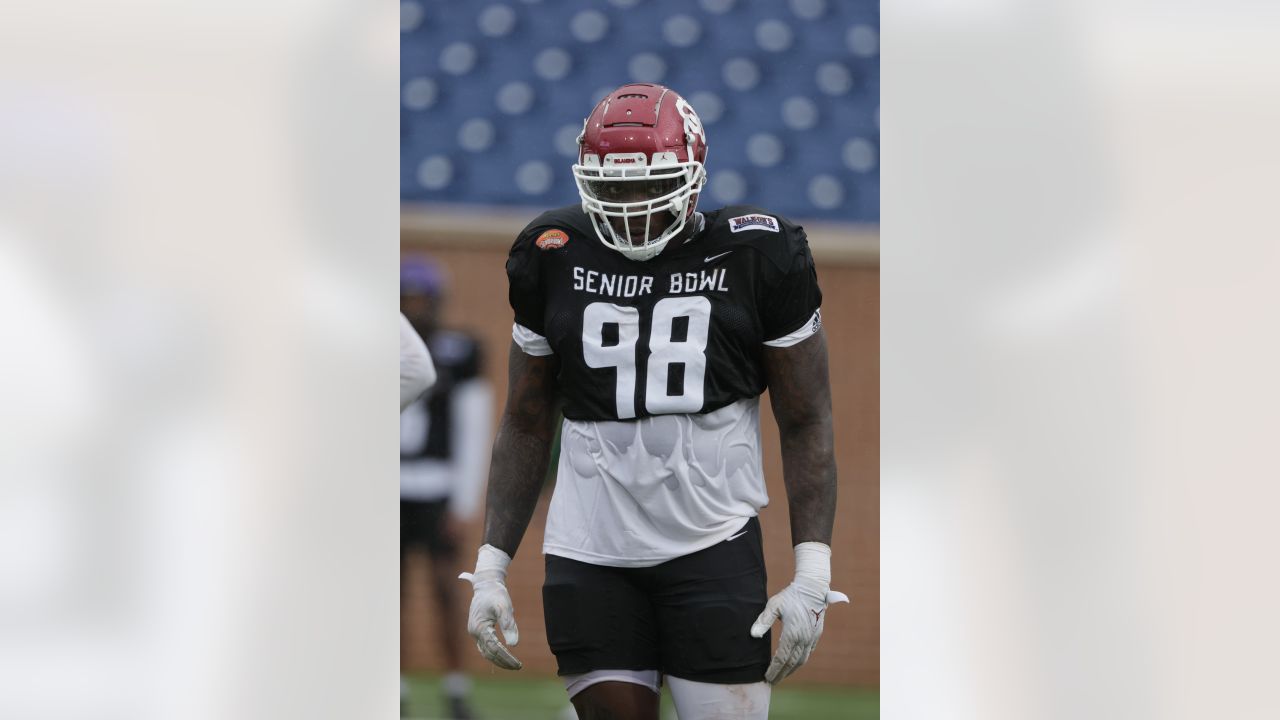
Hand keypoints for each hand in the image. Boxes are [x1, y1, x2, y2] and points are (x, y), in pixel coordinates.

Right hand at [459, 544, 521, 669]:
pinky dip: (494, 654)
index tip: (518, 664)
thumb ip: (509, 625)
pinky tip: (505, 657)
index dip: (506, 658)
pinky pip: (485, 647)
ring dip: (499, 660)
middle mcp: (474, 632)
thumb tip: (513, 644)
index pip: (494, 648)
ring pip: (486, 652)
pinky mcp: (477, 631)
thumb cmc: (496, 594)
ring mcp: (474, 632)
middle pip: (489, 653)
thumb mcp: (504, 607)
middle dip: (504, 662)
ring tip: (513, 665)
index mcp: (480, 627)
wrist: (486, 584)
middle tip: (518, 667)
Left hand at [749, 542, 848, 683]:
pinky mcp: (816, 635)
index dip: (773, 670)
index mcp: (792, 634)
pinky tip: (794, 663)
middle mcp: (803, 639)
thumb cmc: (791, 596)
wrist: (813, 588)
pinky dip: (800, 661)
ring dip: (791, 670)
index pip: (781, 659)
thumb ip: (763, 621)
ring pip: (801, 660)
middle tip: (772, 681)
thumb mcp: (774, 605)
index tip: (766, 677)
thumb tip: (753, 635)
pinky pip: (808, 653)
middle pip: (791, 664)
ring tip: (782, 676)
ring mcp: (811, 638)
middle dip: (781, 674)